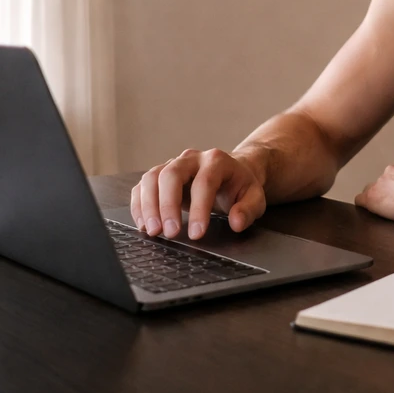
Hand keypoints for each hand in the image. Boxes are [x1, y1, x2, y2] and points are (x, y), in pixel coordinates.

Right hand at [130, 148, 265, 239]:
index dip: (199, 208)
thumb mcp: (254, 197)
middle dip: (167, 205)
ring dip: (148, 206)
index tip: (196, 234)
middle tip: (168, 233)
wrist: (231, 172)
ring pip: (152, 177)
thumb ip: (249, 209)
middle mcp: (191, 158)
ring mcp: (173, 164)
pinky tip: (144, 224)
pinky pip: (142, 186)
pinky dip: (139, 205)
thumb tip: (236, 222)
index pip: (205, 182)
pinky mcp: (160, 175)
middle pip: (171, 174)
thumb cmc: (240, 187)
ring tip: (153, 232)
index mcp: (217, 161)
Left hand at [354, 161, 393, 224]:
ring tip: (390, 214)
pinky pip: (360, 201)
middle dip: (385, 195)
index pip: (393, 178)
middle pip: (379, 185)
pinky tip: (371, 215)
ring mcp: (379, 184)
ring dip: (378, 202)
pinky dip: (365, 208)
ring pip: (371, 193)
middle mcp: (389, 172)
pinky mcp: (371, 197)